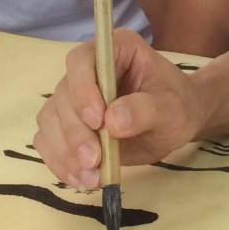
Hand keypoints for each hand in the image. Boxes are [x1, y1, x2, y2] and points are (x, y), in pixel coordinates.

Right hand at [33, 29, 207, 186]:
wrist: (176, 124)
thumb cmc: (179, 106)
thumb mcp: (173, 108)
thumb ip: (147, 110)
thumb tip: (113, 120)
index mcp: (115, 50)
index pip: (82, 61)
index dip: (82, 89)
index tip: (97, 121)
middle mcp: (87, 69)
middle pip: (62, 95)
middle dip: (75, 132)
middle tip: (94, 160)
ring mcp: (73, 97)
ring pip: (50, 120)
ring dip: (65, 152)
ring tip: (91, 177)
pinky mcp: (67, 124)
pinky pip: (49, 141)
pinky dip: (61, 162)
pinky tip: (81, 180)